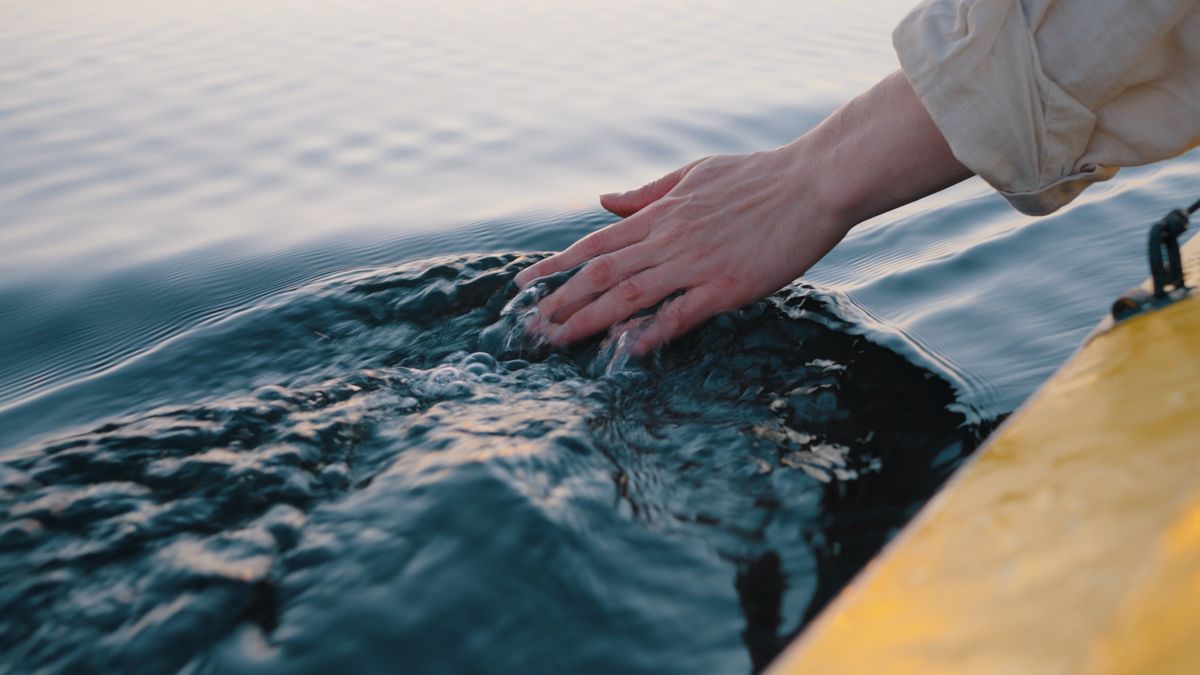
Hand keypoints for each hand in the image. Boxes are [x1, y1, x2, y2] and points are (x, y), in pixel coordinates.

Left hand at [514, 148, 851, 354]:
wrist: (814, 183)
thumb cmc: (758, 176)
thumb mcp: (694, 173)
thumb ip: (647, 193)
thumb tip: (605, 201)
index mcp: (661, 214)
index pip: (596, 244)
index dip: (557, 266)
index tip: (526, 283)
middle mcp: (670, 240)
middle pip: (602, 275)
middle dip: (561, 302)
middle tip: (531, 326)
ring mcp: (697, 265)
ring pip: (630, 296)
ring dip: (590, 320)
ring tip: (559, 340)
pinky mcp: (726, 287)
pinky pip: (679, 314)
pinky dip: (650, 332)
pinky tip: (625, 350)